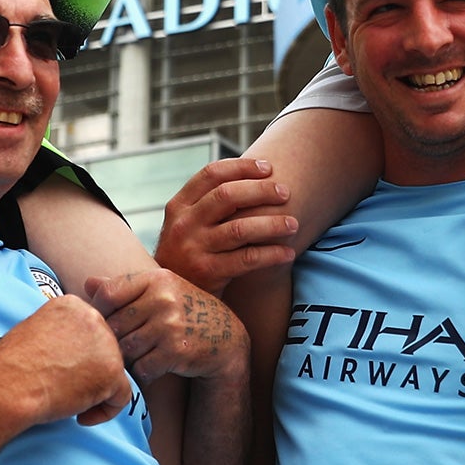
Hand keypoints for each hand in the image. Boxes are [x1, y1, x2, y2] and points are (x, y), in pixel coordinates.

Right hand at [0, 295, 133, 424]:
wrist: (7, 386)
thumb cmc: (11, 366)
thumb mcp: (34, 331)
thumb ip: (60, 334)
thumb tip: (72, 351)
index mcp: (73, 305)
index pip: (89, 332)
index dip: (78, 356)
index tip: (59, 370)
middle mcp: (93, 318)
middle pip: (105, 350)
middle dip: (89, 373)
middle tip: (64, 389)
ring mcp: (106, 344)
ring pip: (113, 373)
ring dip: (95, 392)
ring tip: (68, 402)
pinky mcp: (112, 372)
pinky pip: (121, 397)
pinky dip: (104, 411)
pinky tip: (81, 416)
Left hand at [85, 268, 247, 385]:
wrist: (225, 337)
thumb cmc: (185, 311)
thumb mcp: (160, 290)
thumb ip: (124, 288)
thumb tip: (88, 283)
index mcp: (156, 279)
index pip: (108, 294)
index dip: (99, 311)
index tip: (106, 322)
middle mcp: (163, 298)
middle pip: (114, 325)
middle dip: (113, 340)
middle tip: (120, 346)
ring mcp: (170, 325)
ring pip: (125, 349)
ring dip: (127, 359)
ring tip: (135, 357)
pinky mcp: (176, 351)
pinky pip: (141, 368)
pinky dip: (142, 373)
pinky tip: (150, 368)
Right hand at [155, 157, 298, 293]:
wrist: (170, 297)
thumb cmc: (190, 254)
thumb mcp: (187, 225)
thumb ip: (208, 204)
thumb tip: (252, 175)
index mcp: (178, 206)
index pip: (211, 174)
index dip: (242, 167)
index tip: (268, 168)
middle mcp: (183, 224)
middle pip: (227, 196)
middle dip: (261, 191)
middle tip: (286, 193)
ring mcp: (193, 249)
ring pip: (240, 228)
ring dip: (272, 224)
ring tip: (294, 224)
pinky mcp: (207, 273)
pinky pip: (246, 259)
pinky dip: (271, 254)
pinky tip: (288, 253)